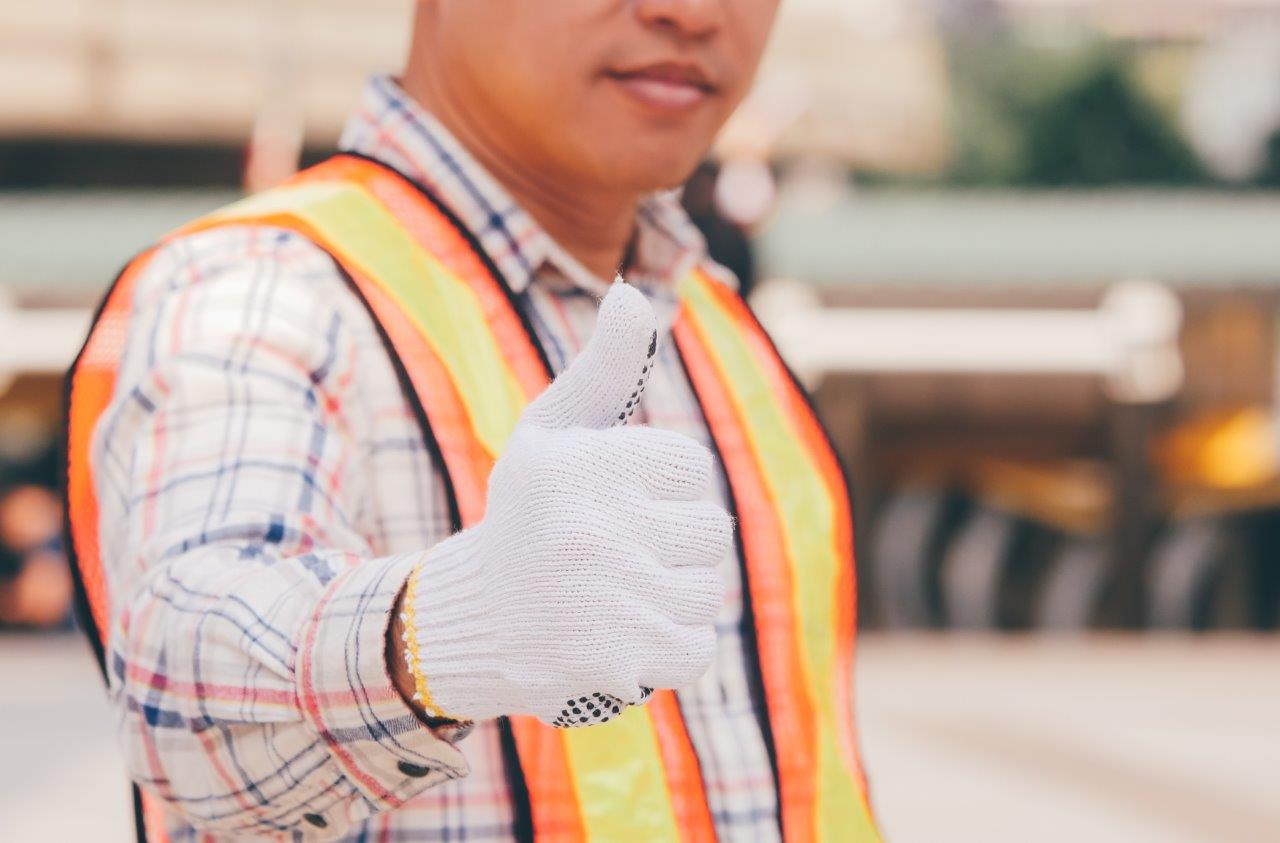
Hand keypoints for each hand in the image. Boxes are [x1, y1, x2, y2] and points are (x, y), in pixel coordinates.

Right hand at [392, 281, 730, 726]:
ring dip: (671, 596)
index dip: (663, 488)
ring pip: (706, 591)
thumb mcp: (552, 431)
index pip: (693, 468)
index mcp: (580, 463)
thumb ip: (604, 365)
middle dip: (673, 544)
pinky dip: (666, 647)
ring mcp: (607, 600)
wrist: (467, 620)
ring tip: (613, 595)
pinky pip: (695, 647)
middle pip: (711, 530)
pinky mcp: (616, 661)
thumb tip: (634, 294)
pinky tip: (617, 635)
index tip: (618, 503)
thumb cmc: (528, 514)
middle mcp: (592, 528)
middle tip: (614, 555)